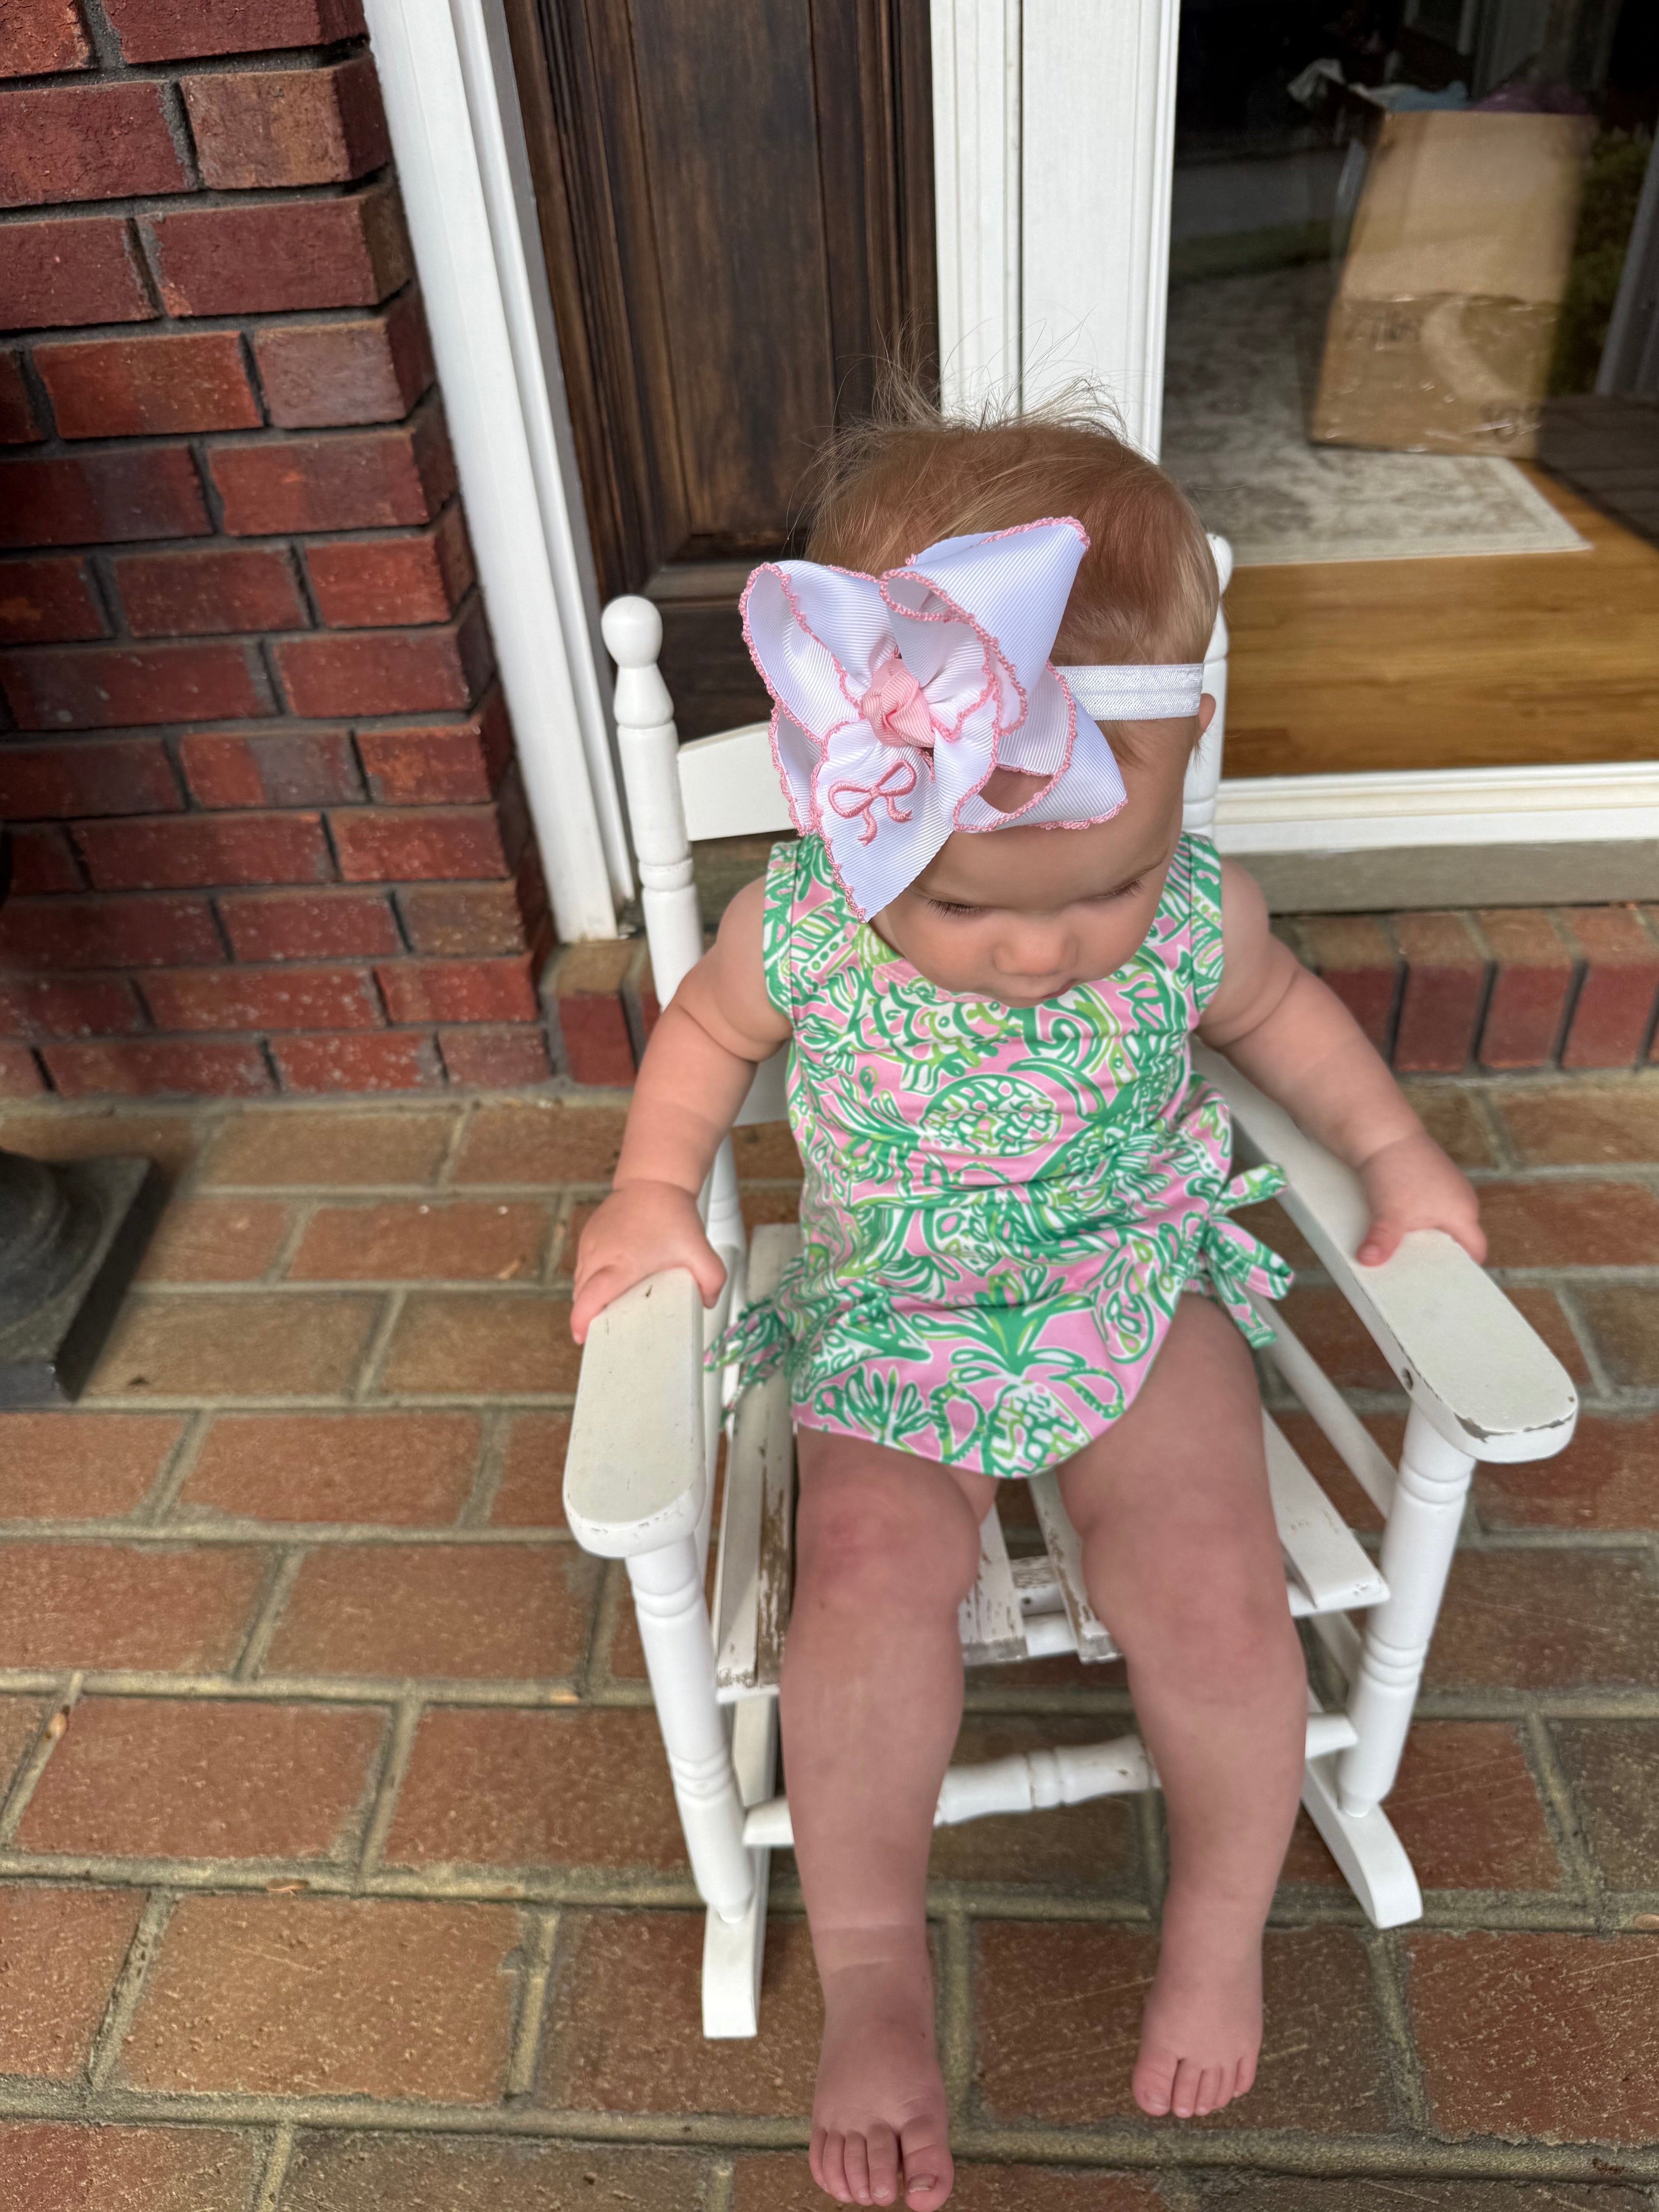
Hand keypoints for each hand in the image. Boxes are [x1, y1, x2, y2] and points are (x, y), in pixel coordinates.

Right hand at [570, 1179, 727, 1342]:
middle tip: (604, 1332)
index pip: (590, 1297)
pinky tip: (607, 1285)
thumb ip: (712, 1280)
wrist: (654, 1180)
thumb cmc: (671, 1214)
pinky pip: (582, 1266)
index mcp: (621, 1263)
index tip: (583, 1337)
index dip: (582, 1320)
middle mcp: (599, 1254)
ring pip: (579, 1282)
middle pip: (581, 1295)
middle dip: (587, 1316)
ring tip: (607, 1310)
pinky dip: (589, 1280)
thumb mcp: (700, 1249)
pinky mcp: (588, 1236)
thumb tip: (708, 1303)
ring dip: (588, 1298)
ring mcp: (590, 1244)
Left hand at [1356, 1130, 1484, 1267]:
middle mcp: (1462, 1200)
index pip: (1475, 1252)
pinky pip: (1431, 1209)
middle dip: (1441, 1257)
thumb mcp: (1389, 1213)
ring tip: (1406, 1257)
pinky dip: (1419, 1220)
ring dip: (1427, 1238)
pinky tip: (1399, 1229)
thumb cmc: (1395, 1172)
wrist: (1383, 1134)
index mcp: (1464, 1213)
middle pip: (1459, 1240)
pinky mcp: (1431, 1180)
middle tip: (1420, 1277)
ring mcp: (1448, 1188)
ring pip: (1443, 1224)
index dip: (1463, 1270)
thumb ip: (1383, 1241)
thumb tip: (1368, 1262)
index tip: (1444, 1286)